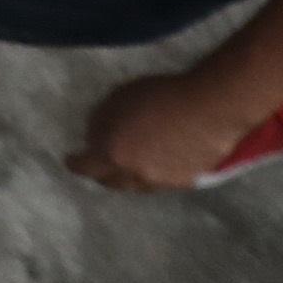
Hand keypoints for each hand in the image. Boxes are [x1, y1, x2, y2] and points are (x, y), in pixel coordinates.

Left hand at [68, 69, 251, 194]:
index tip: (70, 161)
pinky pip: (161, 183)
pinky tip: (157, 164)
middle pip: (112, 182)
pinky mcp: (187, 182)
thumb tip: (95, 137)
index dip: (76, 164)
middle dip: (102, 174)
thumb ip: (101, 122)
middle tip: (100, 164)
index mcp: (113, 154)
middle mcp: (135, 175)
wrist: (211, 109)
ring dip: (129, 176)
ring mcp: (162, 182)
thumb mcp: (117, 100)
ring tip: (129, 165)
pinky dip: (154, 176)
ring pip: (137, 185)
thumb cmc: (160, 96)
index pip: (86, 167)